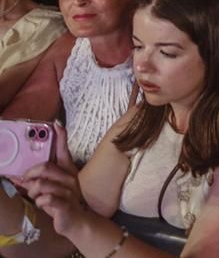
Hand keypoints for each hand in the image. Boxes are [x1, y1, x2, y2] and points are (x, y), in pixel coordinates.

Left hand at [18, 123, 89, 238]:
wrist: (76, 221)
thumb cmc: (61, 201)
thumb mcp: (50, 187)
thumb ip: (36, 179)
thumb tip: (15, 174)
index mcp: (67, 170)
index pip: (64, 150)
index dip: (60, 136)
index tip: (55, 124)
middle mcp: (70, 177)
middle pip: (45, 167)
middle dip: (29, 175)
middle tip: (26, 182)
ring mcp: (69, 190)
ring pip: (40, 184)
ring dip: (32, 192)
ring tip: (35, 196)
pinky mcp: (65, 204)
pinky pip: (45, 199)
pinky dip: (39, 202)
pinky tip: (42, 204)